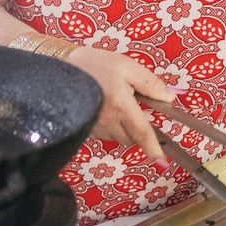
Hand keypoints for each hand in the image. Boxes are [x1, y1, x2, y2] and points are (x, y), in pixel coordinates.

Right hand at [67, 46, 176, 160]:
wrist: (55, 73)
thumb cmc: (93, 66)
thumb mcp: (126, 66)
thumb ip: (150, 83)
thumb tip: (170, 97)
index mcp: (121, 106)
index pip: (142, 133)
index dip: (153, 146)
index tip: (161, 159)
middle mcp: (108, 122)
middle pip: (131, 138)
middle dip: (139, 130)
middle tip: (139, 110)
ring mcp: (95, 129)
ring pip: (117, 137)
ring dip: (124, 128)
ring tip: (118, 104)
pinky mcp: (85, 130)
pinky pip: (104, 135)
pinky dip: (110, 126)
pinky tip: (105, 109)